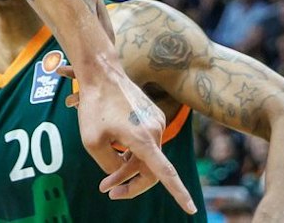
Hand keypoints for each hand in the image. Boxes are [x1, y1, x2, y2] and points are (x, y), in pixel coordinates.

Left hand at [60, 64, 197, 212]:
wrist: (102, 73)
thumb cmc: (94, 106)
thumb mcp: (92, 141)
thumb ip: (109, 165)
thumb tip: (121, 174)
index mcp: (143, 138)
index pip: (165, 173)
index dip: (178, 193)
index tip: (191, 209)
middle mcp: (156, 131)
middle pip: (149, 169)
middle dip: (129, 183)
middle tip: (107, 190)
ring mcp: (157, 123)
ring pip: (147, 156)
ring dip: (128, 168)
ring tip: (107, 176)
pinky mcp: (154, 117)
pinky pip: (146, 143)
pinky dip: (133, 153)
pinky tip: (117, 152)